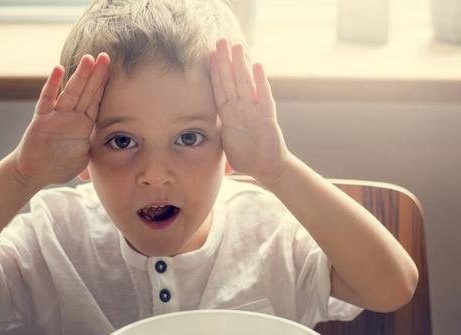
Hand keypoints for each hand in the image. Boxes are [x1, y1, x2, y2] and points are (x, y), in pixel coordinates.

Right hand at [12, 53, 109, 187]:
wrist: (33, 174)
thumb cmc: (58, 166)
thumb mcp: (84, 159)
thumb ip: (95, 148)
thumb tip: (113, 149)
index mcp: (83, 125)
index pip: (96, 101)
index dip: (103, 85)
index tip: (112, 69)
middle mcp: (71, 117)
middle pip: (86, 92)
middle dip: (96, 75)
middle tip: (105, 56)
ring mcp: (56, 117)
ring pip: (70, 93)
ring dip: (79, 76)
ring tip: (88, 59)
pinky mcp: (41, 121)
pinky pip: (47, 100)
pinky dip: (52, 85)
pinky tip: (58, 70)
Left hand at [209, 38, 290, 187]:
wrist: (267, 169)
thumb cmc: (247, 158)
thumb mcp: (223, 145)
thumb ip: (213, 136)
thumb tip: (193, 139)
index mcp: (229, 115)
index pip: (220, 89)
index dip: (215, 72)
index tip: (209, 55)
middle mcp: (241, 109)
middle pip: (231, 80)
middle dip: (226, 61)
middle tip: (221, 40)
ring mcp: (254, 111)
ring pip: (245, 84)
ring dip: (241, 65)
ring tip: (237, 46)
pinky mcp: (267, 117)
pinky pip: (263, 97)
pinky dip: (260, 82)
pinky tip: (257, 67)